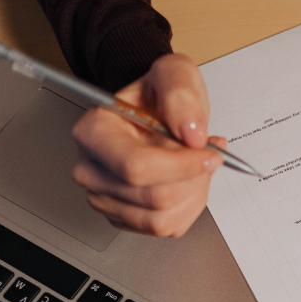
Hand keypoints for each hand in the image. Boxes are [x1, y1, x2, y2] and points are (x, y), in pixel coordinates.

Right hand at [72, 53, 221, 236]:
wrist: (154, 110)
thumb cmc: (156, 94)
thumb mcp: (174, 74)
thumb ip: (181, 94)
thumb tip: (191, 132)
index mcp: (93, 132)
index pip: (136, 167)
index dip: (181, 166)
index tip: (209, 153)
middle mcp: (91, 169)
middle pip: (153, 198)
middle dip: (193, 178)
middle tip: (206, 153)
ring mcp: (104, 197)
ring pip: (162, 219)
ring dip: (194, 193)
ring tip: (196, 164)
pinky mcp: (124, 217)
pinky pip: (168, 228)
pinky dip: (189, 206)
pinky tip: (188, 181)